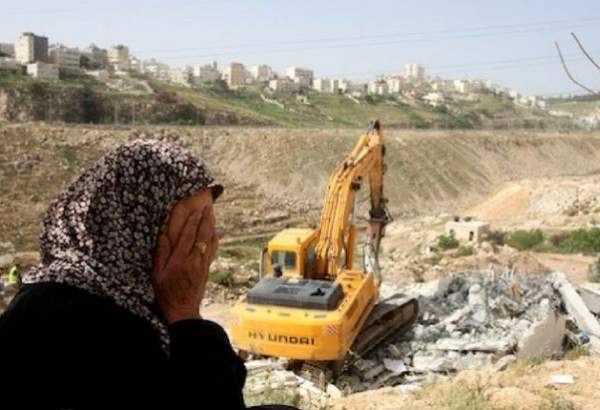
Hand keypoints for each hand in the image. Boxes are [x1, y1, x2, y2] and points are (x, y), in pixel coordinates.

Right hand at [152, 207, 218, 323]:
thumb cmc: (166, 293)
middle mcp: (194, 260)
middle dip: (205, 221)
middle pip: (202, 236)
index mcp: (180, 260)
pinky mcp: (207, 269)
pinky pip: (212, 251)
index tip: (196, 211)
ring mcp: (202, 265)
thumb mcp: (157, 274)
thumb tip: (164, 235)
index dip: (192, 222)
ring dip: (211, 228)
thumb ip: (161, 253)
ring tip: (212, 216)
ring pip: (209, 242)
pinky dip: (214, 240)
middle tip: (208, 208)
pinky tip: (214, 234)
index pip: (187, 236)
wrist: (183, 310)